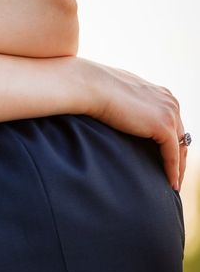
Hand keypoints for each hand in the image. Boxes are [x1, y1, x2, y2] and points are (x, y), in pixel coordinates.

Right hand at [84, 60, 186, 189]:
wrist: (89, 86)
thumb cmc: (93, 88)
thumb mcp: (118, 94)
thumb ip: (127, 103)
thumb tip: (117, 110)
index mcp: (160, 94)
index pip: (172, 123)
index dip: (171, 142)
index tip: (164, 158)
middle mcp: (170, 102)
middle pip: (181, 136)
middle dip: (178, 157)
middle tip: (173, 176)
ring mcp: (169, 113)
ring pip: (180, 147)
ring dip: (178, 168)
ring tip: (172, 184)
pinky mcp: (163, 126)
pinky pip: (172, 154)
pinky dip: (172, 171)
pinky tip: (170, 185)